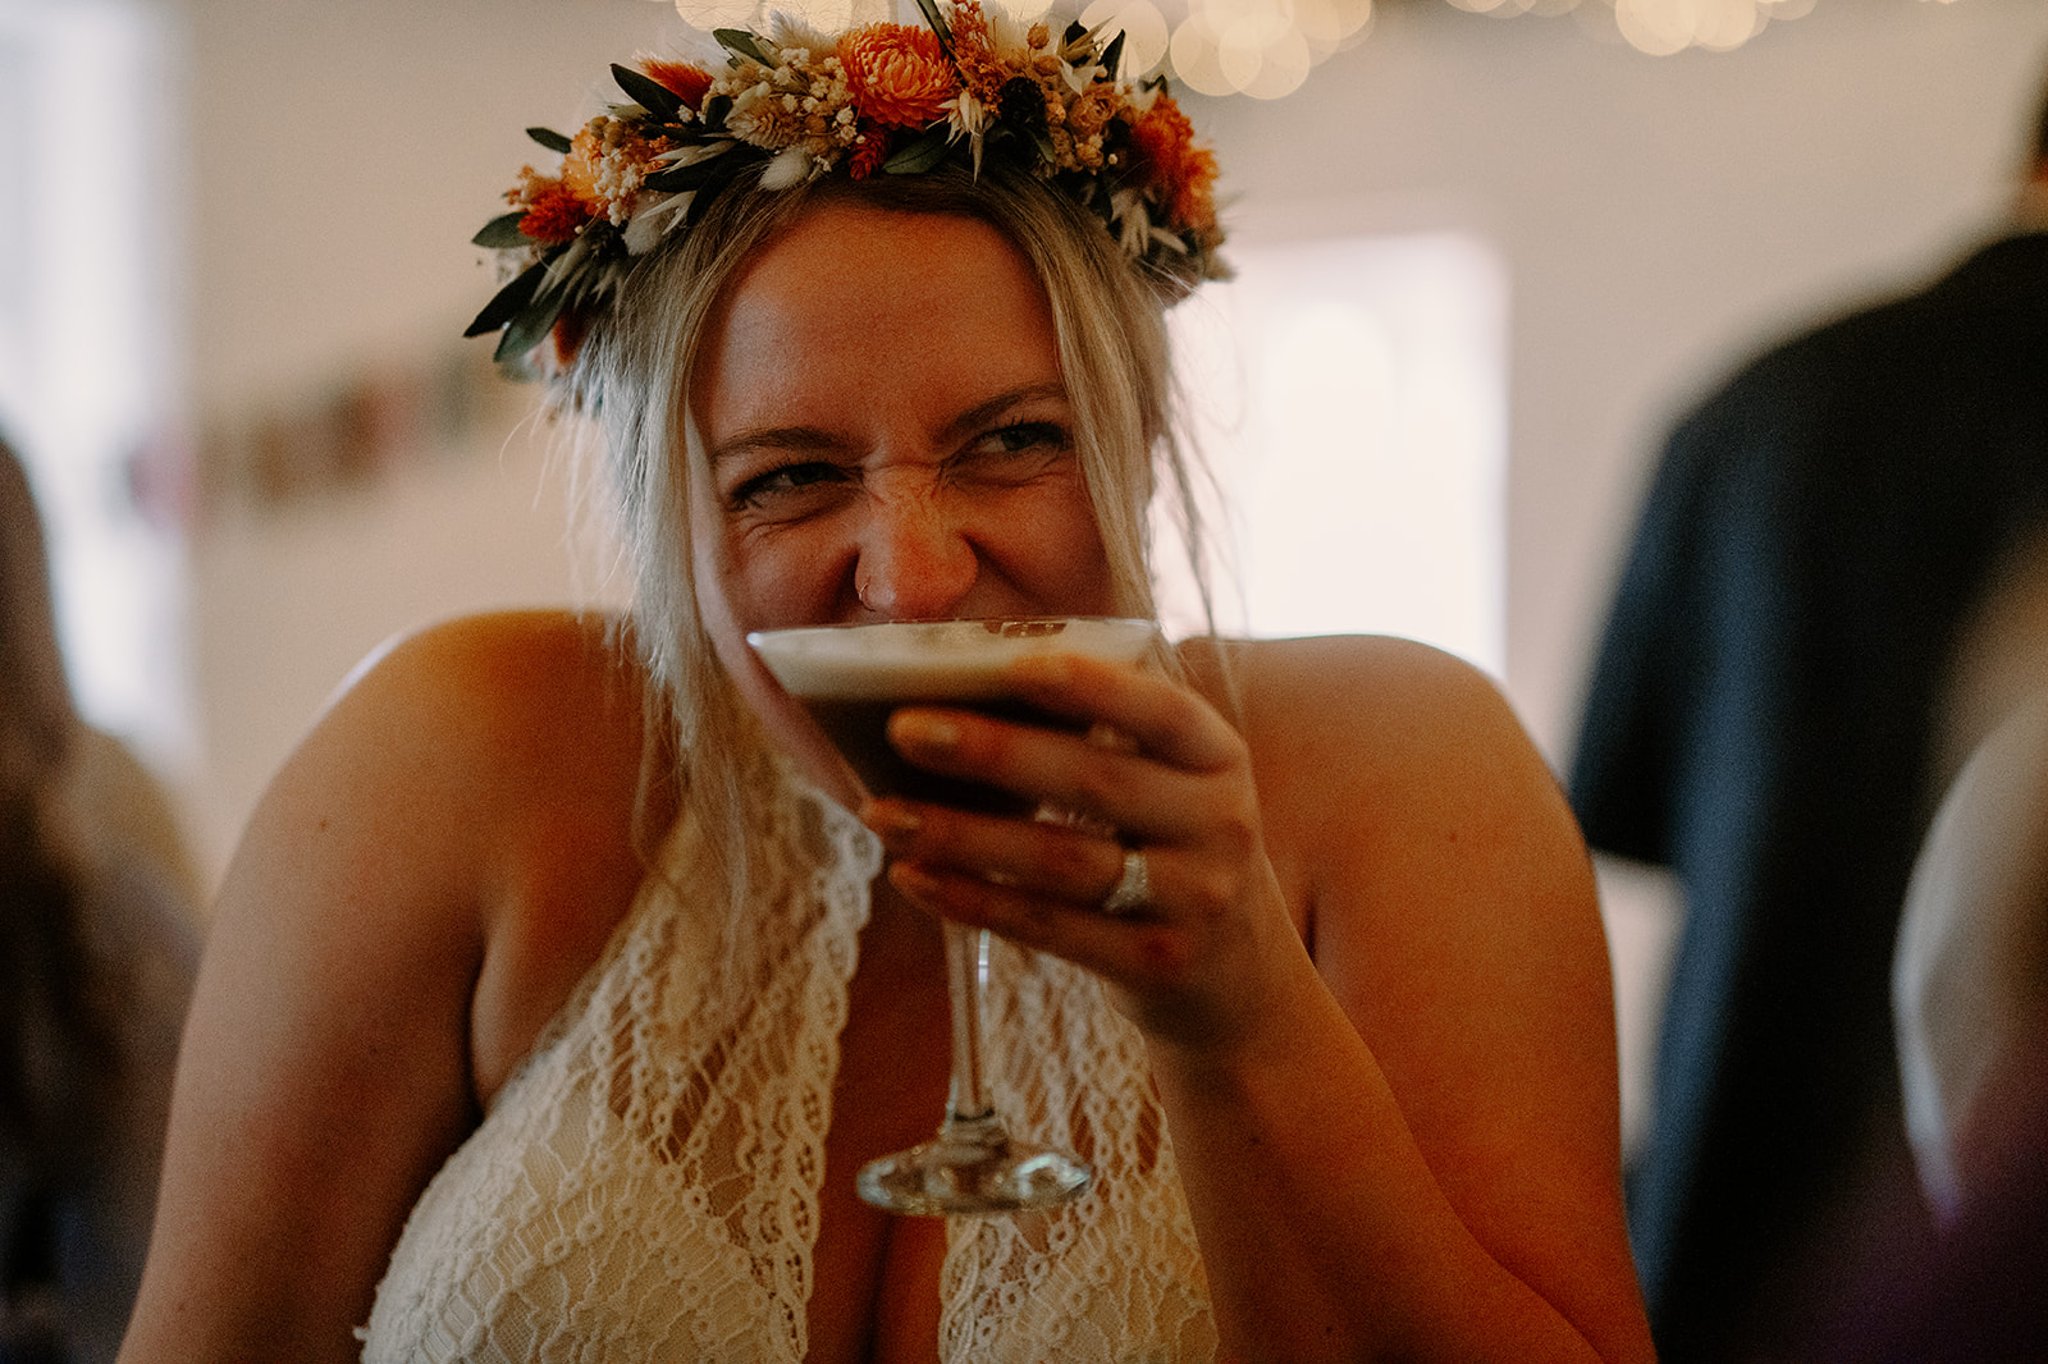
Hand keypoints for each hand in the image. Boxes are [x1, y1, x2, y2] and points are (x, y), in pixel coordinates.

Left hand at [859, 651, 1302, 1049]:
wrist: (1237, 977)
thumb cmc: (1166, 848)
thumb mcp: (1170, 786)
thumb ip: (1102, 740)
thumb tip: (958, 694)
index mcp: (1218, 756)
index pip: (1159, 710)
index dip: (1090, 687)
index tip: (1010, 666)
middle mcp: (1221, 823)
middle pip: (1094, 783)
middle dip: (993, 753)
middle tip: (904, 729)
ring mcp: (1196, 899)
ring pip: (1062, 861)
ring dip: (962, 834)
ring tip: (881, 812)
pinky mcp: (1157, 964)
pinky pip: (1050, 928)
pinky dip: (974, 900)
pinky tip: (912, 875)